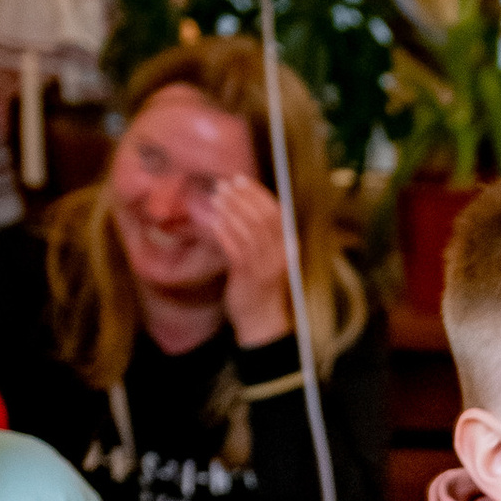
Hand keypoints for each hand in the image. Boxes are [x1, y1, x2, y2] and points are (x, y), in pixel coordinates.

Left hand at [203, 172, 292, 348]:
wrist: (261, 320)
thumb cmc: (260, 285)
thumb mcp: (266, 257)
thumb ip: (260, 234)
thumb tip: (244, 204)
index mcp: (287, 247)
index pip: (276, 212)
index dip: (257, 193)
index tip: (240, 179)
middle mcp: (280, 254)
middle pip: (262, 218)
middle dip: (241, 198)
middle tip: (223, 185)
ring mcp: (264, 266)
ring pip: (248, 231)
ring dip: (230, 211)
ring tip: (215, 198)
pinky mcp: (248, 276)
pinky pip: (235, 249)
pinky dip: (224, 232)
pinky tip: (213, 222)